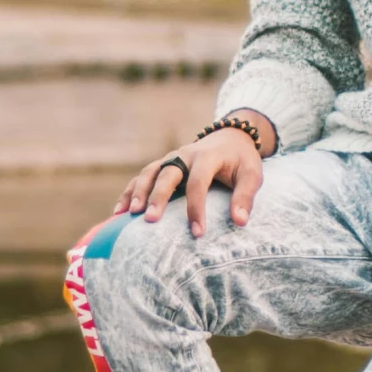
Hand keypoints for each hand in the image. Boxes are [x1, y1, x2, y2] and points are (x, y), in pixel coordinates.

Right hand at [114, 115, 269, 238]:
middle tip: (150, 220)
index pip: (199, 182)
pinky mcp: (163, 164)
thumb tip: (239, 222)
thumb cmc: (241, 162)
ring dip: (137, 192)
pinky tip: (119, 212)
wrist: (231, 138)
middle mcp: (186, 154)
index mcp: (208, 156)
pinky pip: (142, 177)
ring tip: (127, 215)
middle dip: (157, 196)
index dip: (196, 208)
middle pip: (167, 173)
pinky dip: (130, 192)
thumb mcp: (252, 175)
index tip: (198, 233)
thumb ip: (246, 197)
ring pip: (149, 172)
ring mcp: (171, 158)